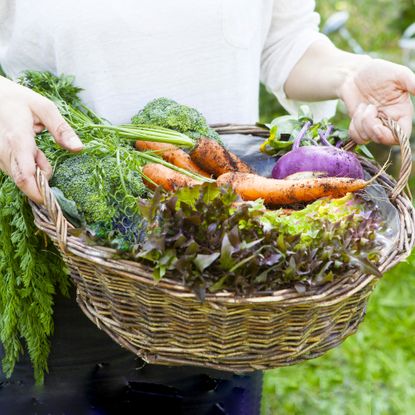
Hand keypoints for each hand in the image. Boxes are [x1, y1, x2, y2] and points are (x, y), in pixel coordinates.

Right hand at [0, 76, 82, 202]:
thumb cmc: (17, 99)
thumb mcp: (44, 107)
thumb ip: (61, 129)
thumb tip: (79, 148)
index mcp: (17, 138)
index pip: (24, 175)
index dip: (38, 192)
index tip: (52, 200)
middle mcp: (3, 151)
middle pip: (22, 181)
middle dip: (40, 183)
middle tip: (50, 166)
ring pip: (18, 177)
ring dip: (35, 173)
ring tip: (39, 152)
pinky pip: (13, 171)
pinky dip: (27, 169)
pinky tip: (31, 153)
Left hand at [339, 58, 414, 144]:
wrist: (353, 74)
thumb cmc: (378, 71)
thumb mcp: (398, 74)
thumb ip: (413, 83)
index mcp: (402, 112)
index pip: (402, 135)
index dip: (394, 136)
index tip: (381, 123)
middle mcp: (389, 122)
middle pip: (384, 139)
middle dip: (372, 127)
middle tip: (369, 108)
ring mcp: (373, 125)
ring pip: (368, 138)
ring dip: (361, 122)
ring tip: (363, 106)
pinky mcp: (360, 127)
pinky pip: (357, 137)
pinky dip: (354, 127)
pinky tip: (357, 112)